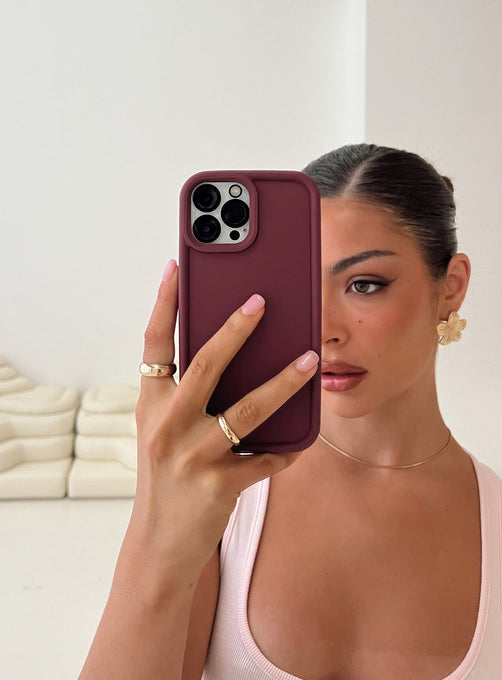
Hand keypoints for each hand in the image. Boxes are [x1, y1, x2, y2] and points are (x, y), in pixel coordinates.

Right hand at [131, 259, 318, 574]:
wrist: (159, 542)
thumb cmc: (166, 477)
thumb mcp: (164, 430)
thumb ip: (186, 394)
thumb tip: (229, 354)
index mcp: (152, 404)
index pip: (154, 343)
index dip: (165, 303)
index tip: (178, 267)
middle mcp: (168, 424)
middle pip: (205, 364)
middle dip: (235, 330)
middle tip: (262, 301)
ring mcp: (193, 455)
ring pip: (247, 409)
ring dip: (283, 382)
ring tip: (310, 359)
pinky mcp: (219, 484)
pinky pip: (265, 459)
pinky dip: (287, 448)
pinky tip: (302, 440)